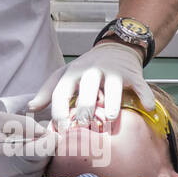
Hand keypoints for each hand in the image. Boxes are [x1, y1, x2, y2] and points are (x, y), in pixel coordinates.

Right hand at [0, 110, 55, 176]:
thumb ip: (26, 125)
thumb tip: (49, 134)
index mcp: (4, 154)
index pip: (40, 152)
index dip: (50, 141)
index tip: (52, 134)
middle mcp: (6, 174)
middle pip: (41, 164)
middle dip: (45, 150)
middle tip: (41, 139)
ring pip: (37, 173)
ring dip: (39, 160)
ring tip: (29, 148)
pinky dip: (31, 168)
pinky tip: (22, 158)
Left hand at [27, 42, 155, 128]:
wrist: (116, 48)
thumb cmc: (86, 69)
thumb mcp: (65, 75)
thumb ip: (48, 91)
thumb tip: (30, 108)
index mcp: (73, 73)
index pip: (62, 90)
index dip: (59, 109)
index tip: (60, 128)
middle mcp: (92, 71)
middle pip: (88, 88)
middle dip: (85, 106)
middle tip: (84, 124)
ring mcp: (114, 72)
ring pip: (114, 86)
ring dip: (113, 102)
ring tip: (110, 118)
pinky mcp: (133, 74)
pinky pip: (140, 85)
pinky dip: (145, 95)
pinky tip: (147, 107)